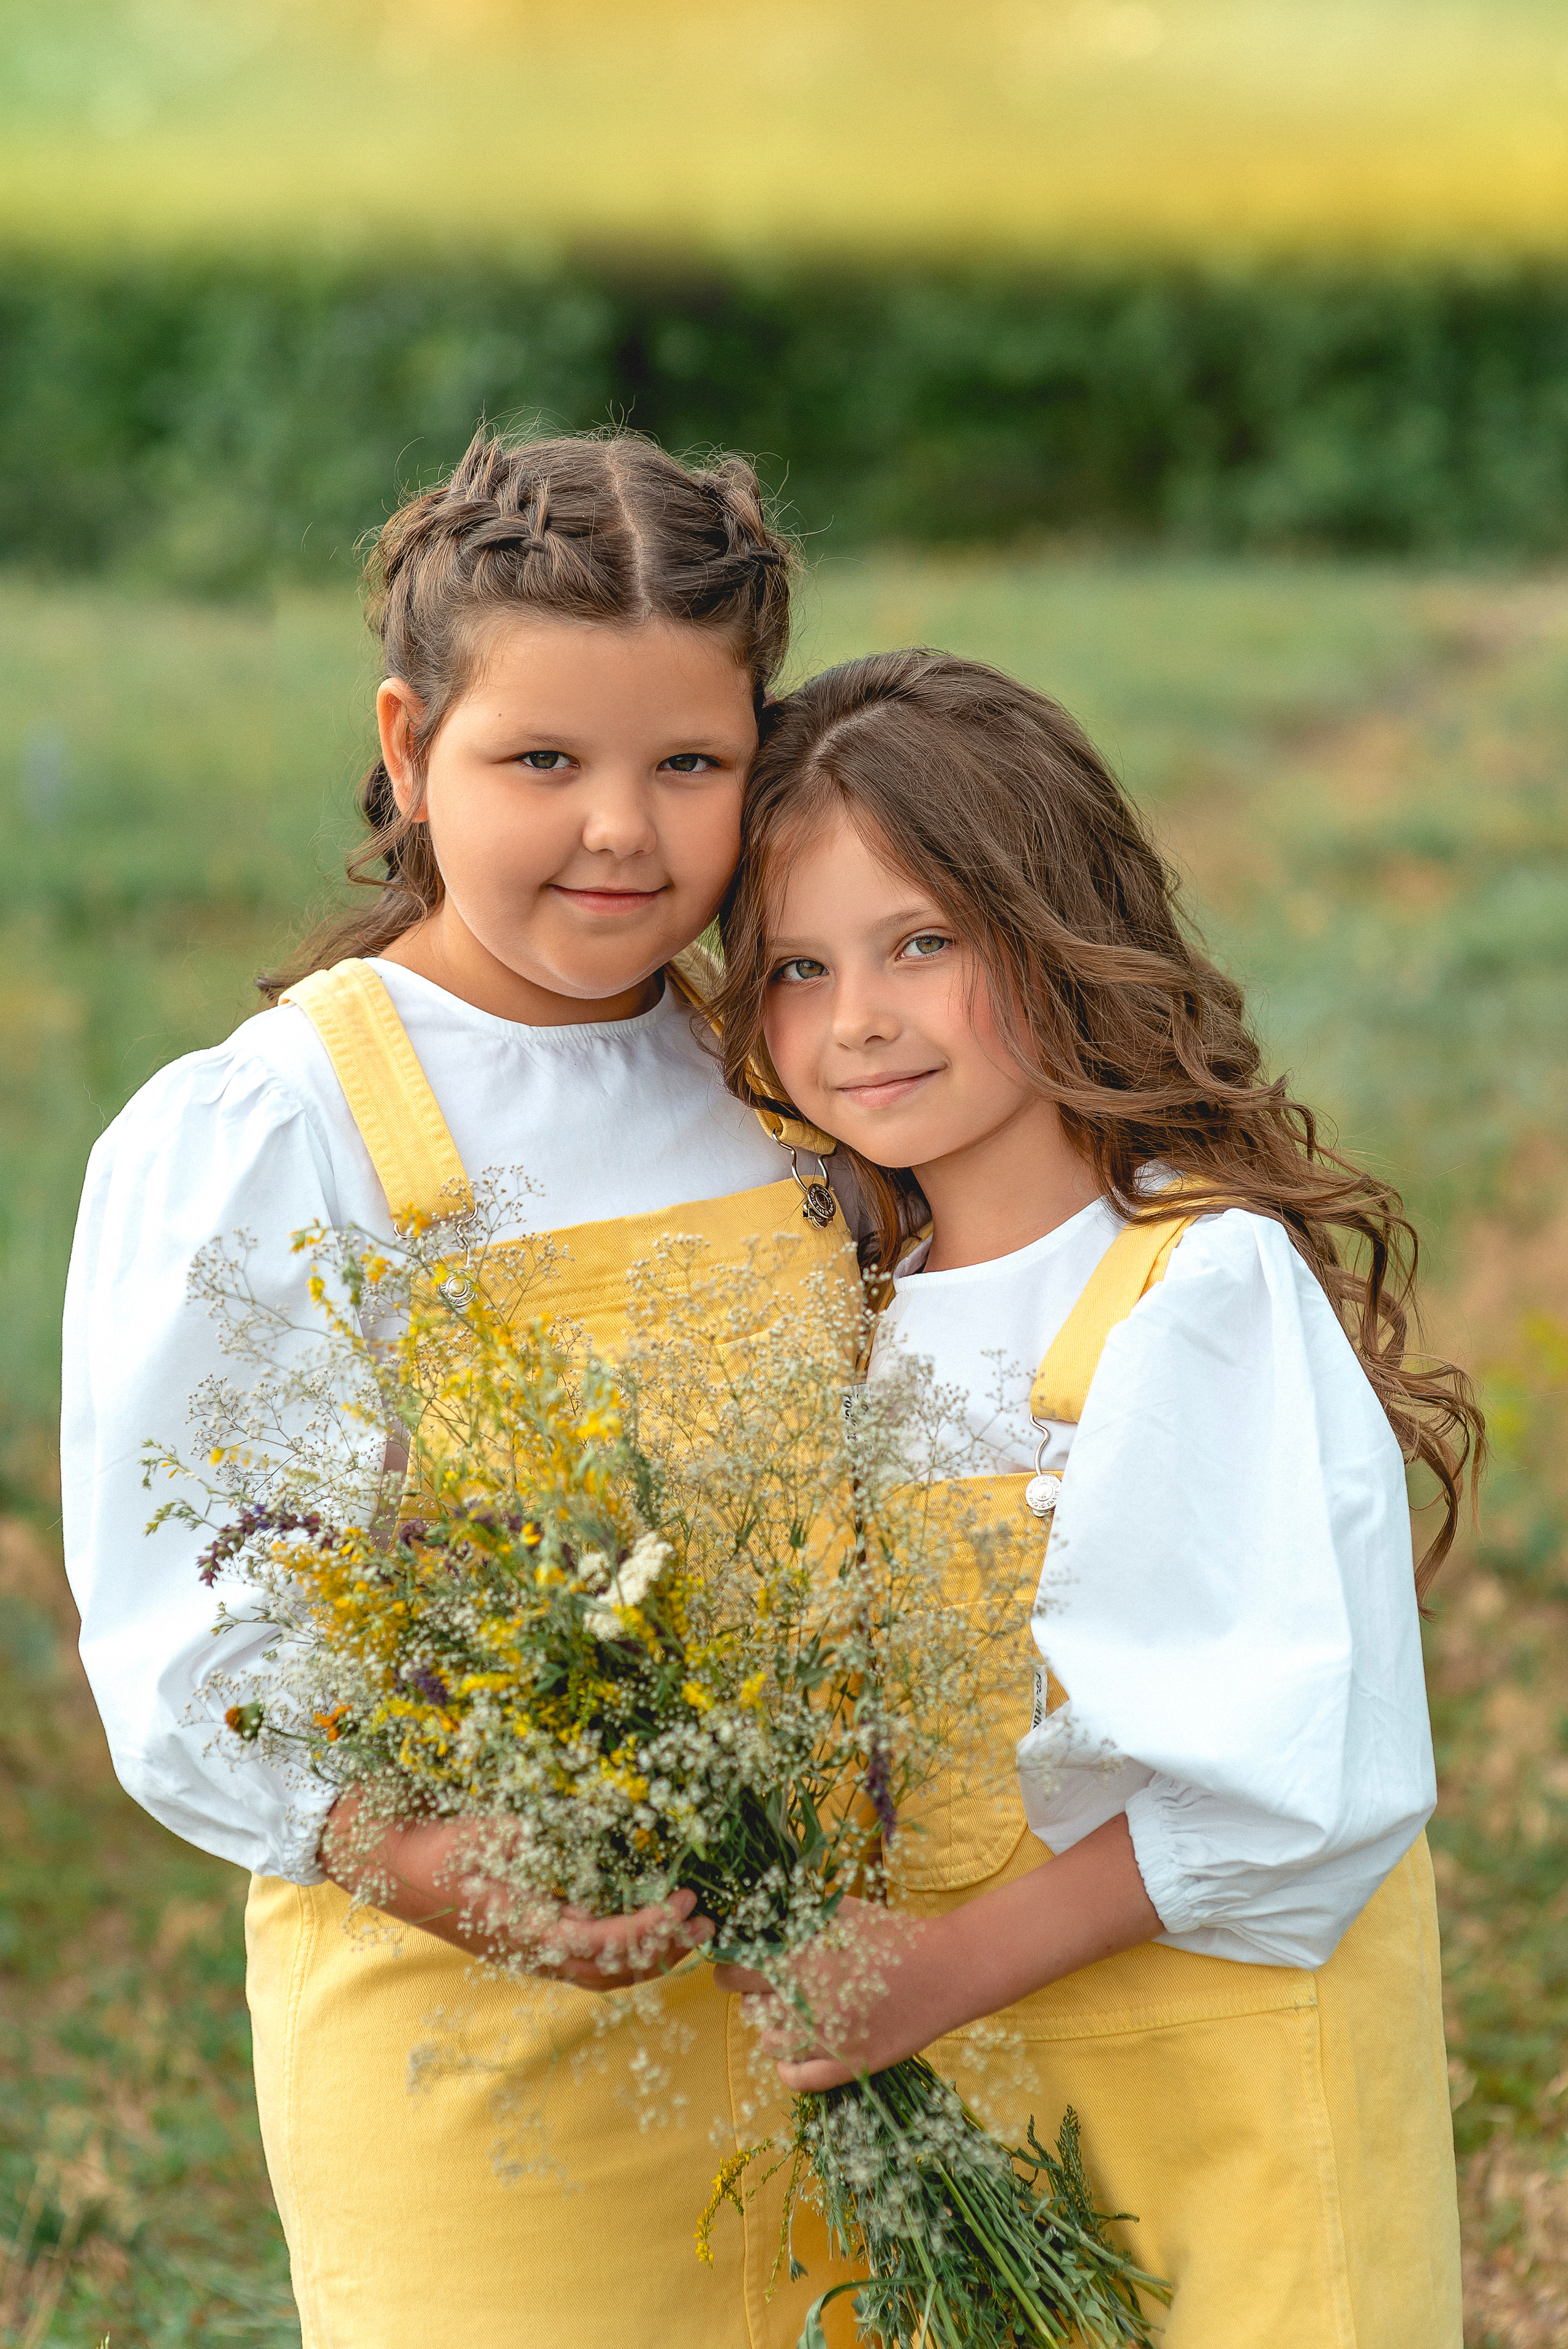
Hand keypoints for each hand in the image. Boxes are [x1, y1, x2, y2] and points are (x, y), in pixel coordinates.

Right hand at [320, 1791, 713, 1986]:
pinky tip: (644, 1921)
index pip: (599, 1945)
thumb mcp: (491, 1831)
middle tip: (706, 1922)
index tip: (680, 1902)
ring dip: (650, 1955)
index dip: (645, 1930)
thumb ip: (542, 1836)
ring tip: (690, 1928)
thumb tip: (600, 1819)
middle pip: (611, 1973)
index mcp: (524, 1931)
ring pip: (601, 1973)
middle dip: (664, 1951)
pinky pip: (585, 1957)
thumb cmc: (440, 1848)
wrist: (391, 1866)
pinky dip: (623, 1947)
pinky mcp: (528, 1943)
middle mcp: (531, 1953)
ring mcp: (530, 1953)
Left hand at [714, 1897, 957, 2088]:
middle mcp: (806, 2005)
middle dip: (754, 1994)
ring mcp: (826, 2040)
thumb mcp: (841, 1912)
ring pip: (769, 2042)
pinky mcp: (847, 2066)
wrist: (945, 1971)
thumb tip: (758, 1914)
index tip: (740, 1961)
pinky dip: (787, 2066)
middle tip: (773, 1983)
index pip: (733, 1973)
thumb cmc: (892, 1934)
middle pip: (749, 2008)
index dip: (731, 1966)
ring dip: (772, 2025)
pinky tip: (795, 2050)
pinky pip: (796, 2078)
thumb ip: (797, 1914)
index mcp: (800, 1962)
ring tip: (792, 2009)